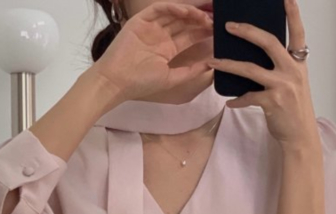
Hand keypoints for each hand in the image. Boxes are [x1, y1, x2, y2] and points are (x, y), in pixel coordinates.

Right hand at [91, 1, 213, 103]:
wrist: (117, 81)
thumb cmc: (141, 83)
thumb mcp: (171, 78)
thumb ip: (191, 71)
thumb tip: (211, 65)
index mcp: (168, 49)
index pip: (190, 35)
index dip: (204, 30)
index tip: (218, 28)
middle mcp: (161, 35)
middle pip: (184, 21)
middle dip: (201, 17)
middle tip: (217, 15)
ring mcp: (151, 26)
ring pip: (174, 13)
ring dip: (190, 12)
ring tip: (205, 14)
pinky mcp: (141, 20)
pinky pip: (159, 9)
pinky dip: (172, 8)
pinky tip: (186, 12)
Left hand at [206, 0, 317, 147]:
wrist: (300, 136)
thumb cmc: (294, 110)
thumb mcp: (294, 84)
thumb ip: (282, 68)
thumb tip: (259, 58)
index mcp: (298, 63)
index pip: (297, 33)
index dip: (293, 14)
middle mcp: (292, 70)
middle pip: (269, 43)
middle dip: (247, 32)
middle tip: (230, 26)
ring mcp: (282, 86)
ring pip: (250, 69)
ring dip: (229, 65)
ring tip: (213, 62)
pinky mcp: (272, 102)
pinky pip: (248, 97)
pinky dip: (237, 100)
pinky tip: (229, 102)